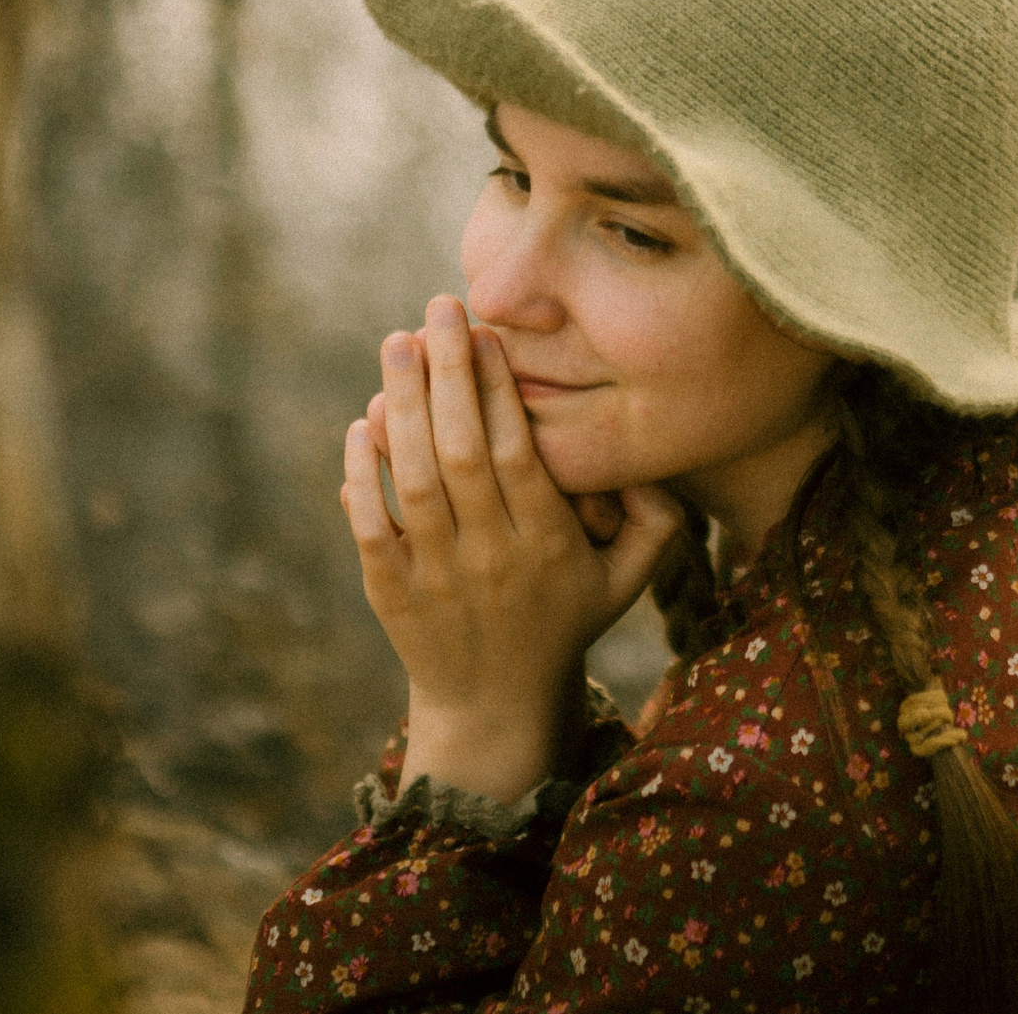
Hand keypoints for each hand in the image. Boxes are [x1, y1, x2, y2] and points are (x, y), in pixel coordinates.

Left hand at [343, 294, 681, 802]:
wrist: (495, 707)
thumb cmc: (565, 622)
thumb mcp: (628, 580)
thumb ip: (654, 519)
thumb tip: (649, 454)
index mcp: (549, 546)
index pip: (521, 455)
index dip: (502, 390)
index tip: (490, 334)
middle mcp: (491, 558)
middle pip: (463, 453)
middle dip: (450, 373)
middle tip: (437, 310)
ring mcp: (435, 576)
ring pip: (414, 479)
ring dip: (403, 404)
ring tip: (399, 343)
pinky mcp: (389, 592)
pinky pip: (369, 524)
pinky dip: (363, 472)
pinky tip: (364, 420)